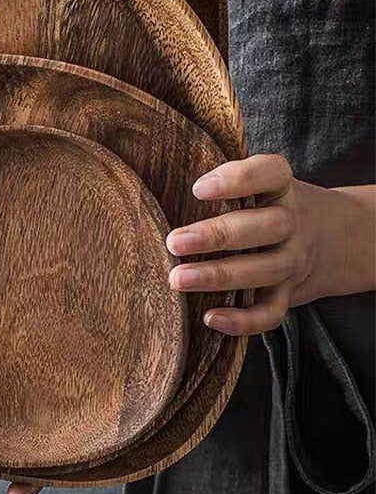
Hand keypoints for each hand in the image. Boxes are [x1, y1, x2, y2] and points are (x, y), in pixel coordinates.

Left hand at [167, 154, 375, 334]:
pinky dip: (244, 321)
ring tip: (177, 279)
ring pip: (264, 270)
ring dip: (218, 276)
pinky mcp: (288, 294)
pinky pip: (271, 312)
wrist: (332, 238)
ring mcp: (293, 260)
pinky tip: (209, 318)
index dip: (238, 179)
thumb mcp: (260, 183)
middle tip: (174, 241)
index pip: (271, 172)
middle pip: (265, 227)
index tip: (198, 189)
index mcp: (282, 187)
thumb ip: (224, 179)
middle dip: (218, 235)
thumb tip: (162, 183)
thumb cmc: (268, 203)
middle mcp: (292, 222)